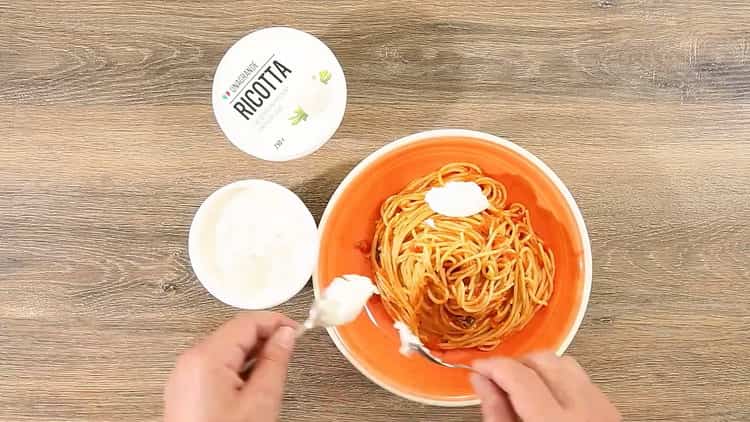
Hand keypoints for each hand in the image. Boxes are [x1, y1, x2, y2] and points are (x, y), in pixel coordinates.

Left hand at [164, 312, 297, 421]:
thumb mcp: (261, 401)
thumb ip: (275, 361)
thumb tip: (285, 336)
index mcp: (206, 358)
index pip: (247, 322)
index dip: (276, 322)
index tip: (298, 330)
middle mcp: (189, 361)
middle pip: (234, 333)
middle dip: (264, 339)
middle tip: (289, 352)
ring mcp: (183, 377)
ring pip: (225, 350)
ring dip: (251, 355)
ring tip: (272, 373)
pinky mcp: (184, 391)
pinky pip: (213, 367)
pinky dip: (236, 369)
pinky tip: (251, 386)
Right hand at [471, 352, 620, 421]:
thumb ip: (497, 413)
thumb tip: (480, 381)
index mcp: (553, 421)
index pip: (519, 375)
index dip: (492, 366)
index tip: (477, 367)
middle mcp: (585, 410)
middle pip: (545, 360)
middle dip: (517, 364)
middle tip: (498, 379)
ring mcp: (603, 408)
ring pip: (567, 363)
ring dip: (541, 369)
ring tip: (523, 387)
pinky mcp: (612, 411)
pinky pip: (584, 380)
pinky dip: (562, 381)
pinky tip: (549, 398)